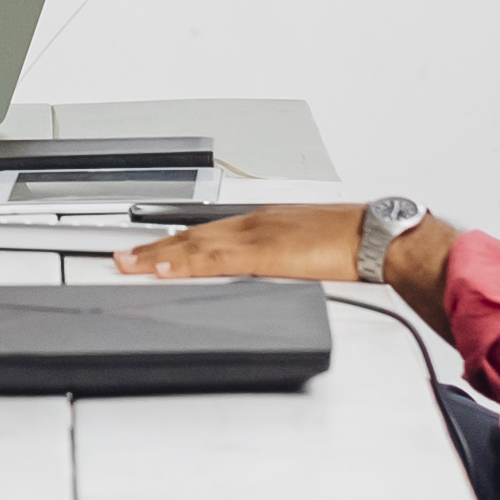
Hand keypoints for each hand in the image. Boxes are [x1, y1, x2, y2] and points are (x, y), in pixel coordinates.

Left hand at [120, 204, 361, 284]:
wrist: (377, 236)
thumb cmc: (353, 243)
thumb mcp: (308, 249)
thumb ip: (284, 261)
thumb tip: (271, 276)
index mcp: (263, 223)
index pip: (208, 232)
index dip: (175, 242)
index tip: (149, 250)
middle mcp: (254, 224)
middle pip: (193, 235)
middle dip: (155, 248)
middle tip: (122, 257)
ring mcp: (257, 235)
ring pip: (196, 243)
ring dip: (159, 254)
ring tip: (128, 263)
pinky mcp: (264, 252)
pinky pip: (215, 259)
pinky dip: (186, 262)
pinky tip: (164, 268)